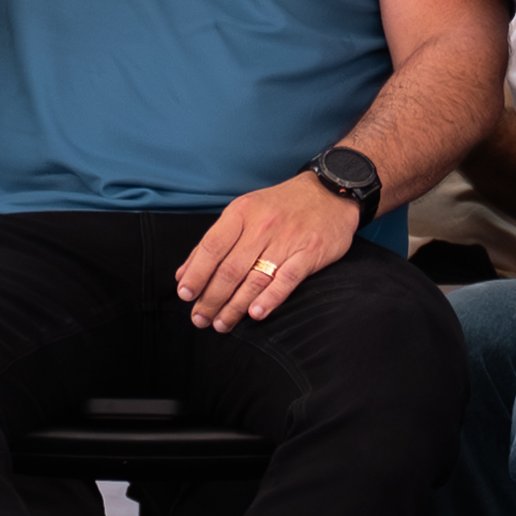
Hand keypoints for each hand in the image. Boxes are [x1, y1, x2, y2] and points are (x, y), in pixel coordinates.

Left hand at [173, 173, 363, 331]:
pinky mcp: (310, 253)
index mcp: (242, 212)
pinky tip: (255, 314)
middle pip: (230, 269)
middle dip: (212, 298)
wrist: (330, 192)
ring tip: (222, 324)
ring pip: (255, 279)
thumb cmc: (282, 205)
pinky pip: (286, 280)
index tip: (185, 295)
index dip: (196, 273)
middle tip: (201, 318)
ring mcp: (287, 240)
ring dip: (235, 306)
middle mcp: (262, 226)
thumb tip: (184, 273)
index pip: (212, 247)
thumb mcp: (245, 211)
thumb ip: (214, 242)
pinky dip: (270, 299)